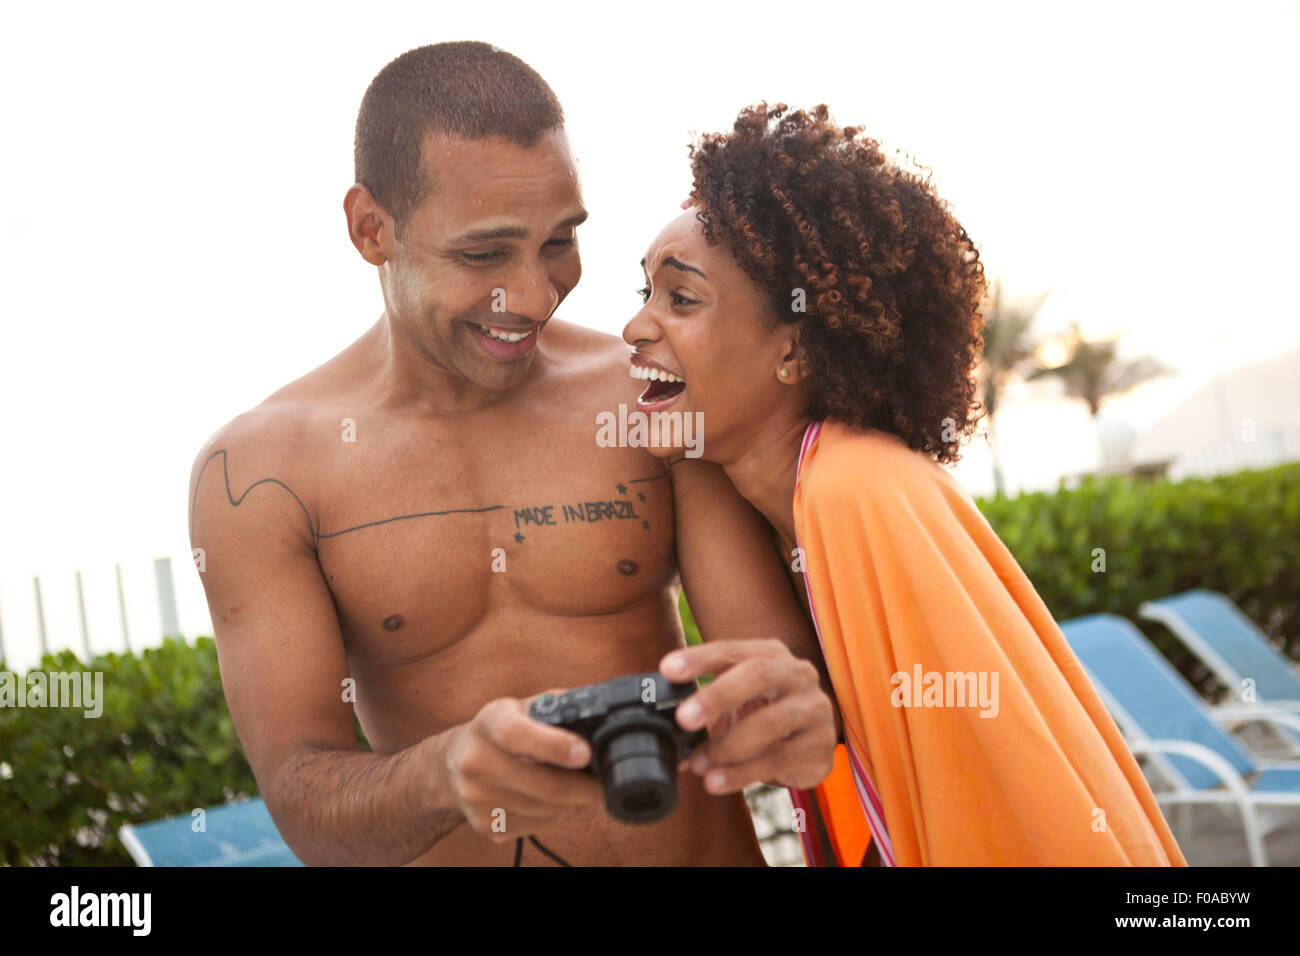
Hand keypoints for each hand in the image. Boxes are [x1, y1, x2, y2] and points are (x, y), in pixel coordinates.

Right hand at [440, 691, 603, 844]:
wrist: (455, 762)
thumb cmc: (501, 731)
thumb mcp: (521, 708)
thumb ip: (555, 708)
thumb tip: (597, 716)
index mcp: (489, 722)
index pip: (516, 734)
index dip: (554, 745)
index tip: (585, 754)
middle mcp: (475, 760)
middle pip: (543, 785)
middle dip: (583, 788)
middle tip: (603, 785)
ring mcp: (476, 796)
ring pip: (545, 808)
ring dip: (565, 800)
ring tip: (558, 782)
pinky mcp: (483, 824)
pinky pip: (536, 825)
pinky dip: (549, 814)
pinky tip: (538, 797)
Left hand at [660, 640, 836, 793]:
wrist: (808, 747)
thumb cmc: (761, 715)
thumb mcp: (734, 704)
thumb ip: (702, 711)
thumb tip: (660, 737)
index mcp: (770, 654)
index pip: (731, 650)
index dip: (699, 658)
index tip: (667, 669)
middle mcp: (797, 674)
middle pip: (757, 675)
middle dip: (718, 696)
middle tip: (684, 719)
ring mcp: (815, 708)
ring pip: (771, 721)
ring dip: (727, 745)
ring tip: (697, 764)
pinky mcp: (821, 745)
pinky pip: (779, 759)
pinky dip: (743, 773)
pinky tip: (717, 782)